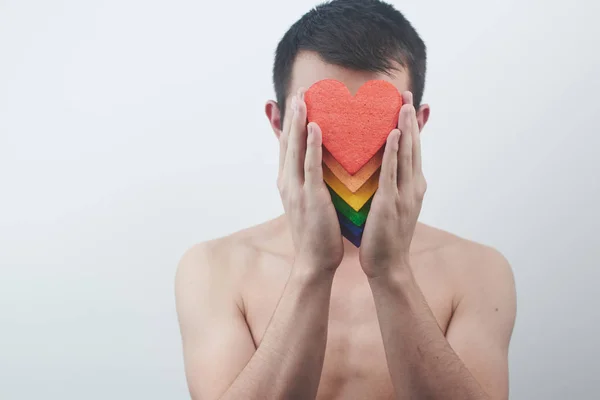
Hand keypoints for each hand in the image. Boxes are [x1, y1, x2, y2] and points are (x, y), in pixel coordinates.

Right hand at [278, 88, 343, 272]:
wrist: (314, 260)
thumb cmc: (318, 232)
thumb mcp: (310, 202)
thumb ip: (312, 182)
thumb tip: (320, 167)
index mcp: (288, 182)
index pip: (288, 146)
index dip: (291, 123)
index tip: (295, 102)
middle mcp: (287, 181)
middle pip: (288, 142)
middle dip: (292, 115)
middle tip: (297, 91)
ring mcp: (296, 189)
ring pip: (296, 148)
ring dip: (298, 121)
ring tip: (302, 98)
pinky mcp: (310, 196)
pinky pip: (310, 166)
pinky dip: (311, 144)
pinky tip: (315, 125)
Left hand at [359, 92, 426, 277]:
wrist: (388, 265)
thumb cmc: (384, 236)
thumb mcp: (390, 205)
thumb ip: (389, 184)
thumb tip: (382, 168)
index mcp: (412, 186)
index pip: (412, 150)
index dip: (411, 127)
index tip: (408, 104)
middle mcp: (413, 187)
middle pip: (413, 147)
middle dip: (410, 120)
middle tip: (407, 94)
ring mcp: (404, 195)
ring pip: (406, 155)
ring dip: (406, 129)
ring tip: (404, 105)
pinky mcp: (390, 204)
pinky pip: (392, 173)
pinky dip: (394, 153)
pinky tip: (393, 135)